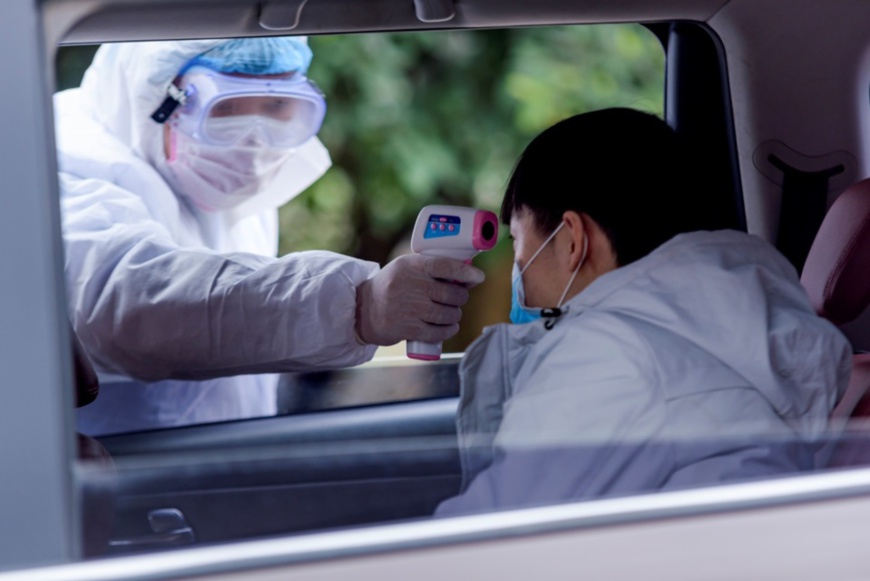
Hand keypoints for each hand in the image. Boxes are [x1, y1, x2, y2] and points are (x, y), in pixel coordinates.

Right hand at [355, 254, 484, 345]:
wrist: (363, 310)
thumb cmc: (391, 287)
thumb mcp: (405, 268)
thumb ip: (430, 268)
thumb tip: (466, 275)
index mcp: (412, 266)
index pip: (445, 266)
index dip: (466, 272)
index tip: (478, 277)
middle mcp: (411, 286)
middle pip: (451, 293)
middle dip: (461, 297)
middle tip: (458, 298)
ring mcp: (409, 308)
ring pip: (447, 314)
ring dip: (455, 315)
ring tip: (452, 313)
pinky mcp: (408, 328)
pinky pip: (438, 332)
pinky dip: (448, 331)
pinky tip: (449, 327)